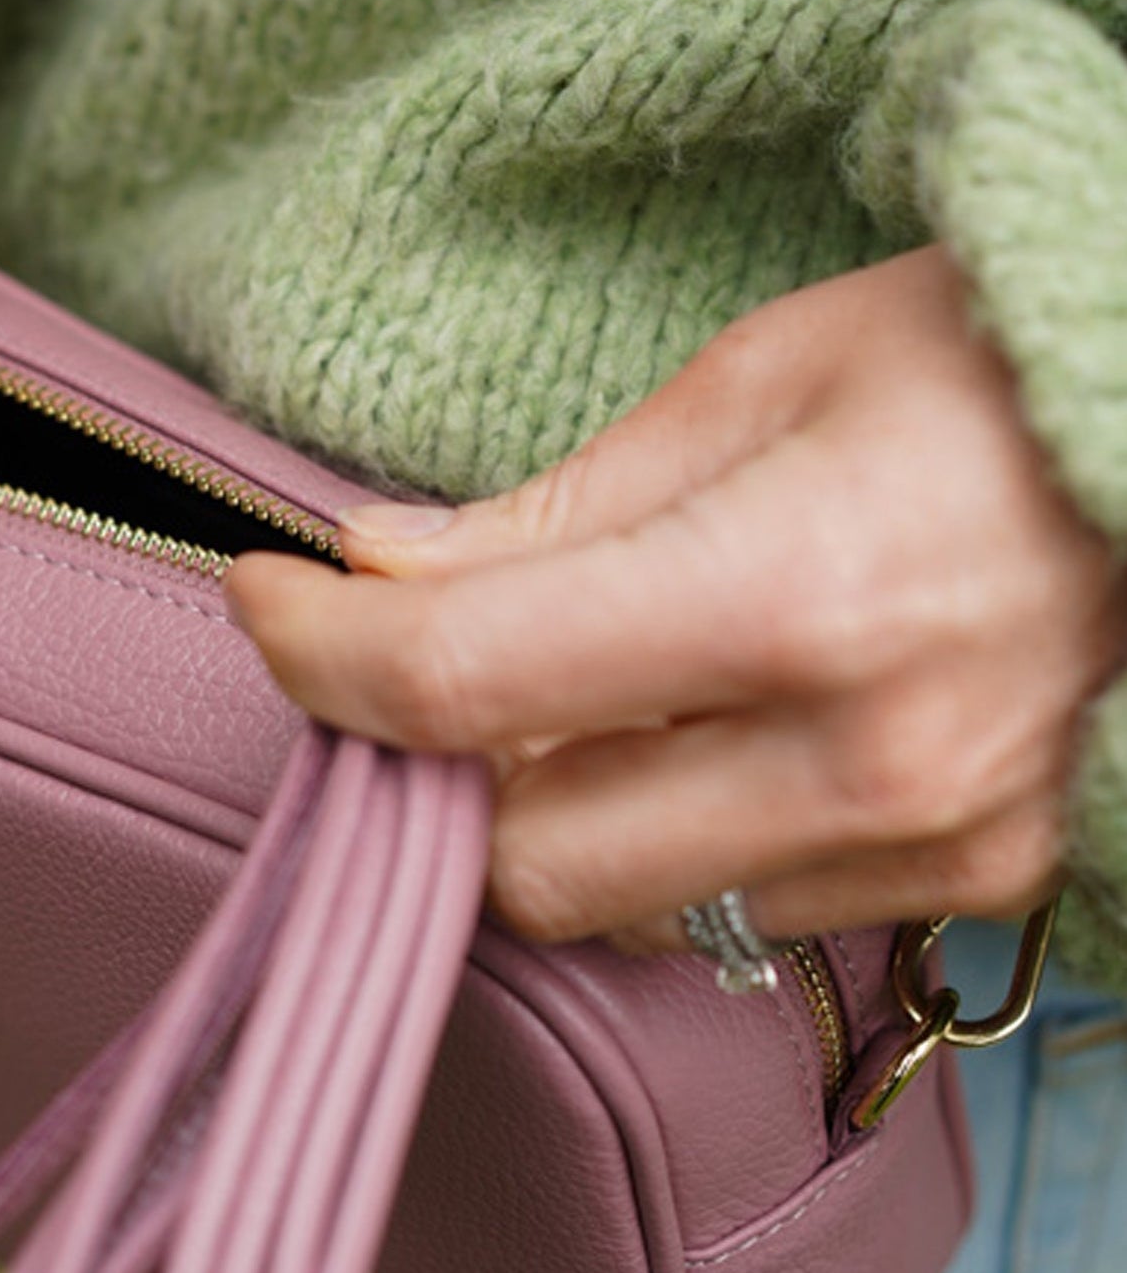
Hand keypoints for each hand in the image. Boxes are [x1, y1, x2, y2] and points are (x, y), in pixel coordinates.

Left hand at [222, 247, 1126, 949]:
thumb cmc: (1005, 361)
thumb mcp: (769, 377)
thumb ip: (559, 512)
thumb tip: (378, 574)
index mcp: (799, 594)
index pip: (462, 684)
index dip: (319, 655)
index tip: (268, 602)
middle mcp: (866, 759)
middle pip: (525, 863)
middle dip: (434, 777)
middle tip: (411, 670)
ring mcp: (929, 842)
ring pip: (626, 911)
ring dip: (550, 818)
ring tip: (570, 695)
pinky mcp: (969, 881)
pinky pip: (740, 908)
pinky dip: (670, 838)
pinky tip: (698, 736)